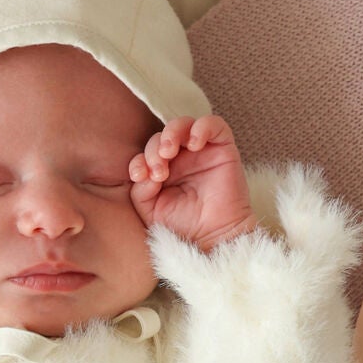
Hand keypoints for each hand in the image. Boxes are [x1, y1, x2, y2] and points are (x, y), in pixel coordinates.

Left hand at [129, 116, 258, 251]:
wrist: (213, 238)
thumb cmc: (183, 226)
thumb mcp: (150, 211)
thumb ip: (140, 190)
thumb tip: (145, 172)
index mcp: (164, 170)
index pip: (147, 153)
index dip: (140, 160)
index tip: (140, 176)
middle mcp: (182, 158)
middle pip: (162, 136)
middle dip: (154, 150)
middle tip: (159, 171)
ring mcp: (202, 152)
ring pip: (184, 124)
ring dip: (172, 133)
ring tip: (169, 152)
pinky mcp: (223, 148)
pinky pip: (213, 124)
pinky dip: (201, 128)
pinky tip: (194, 144)